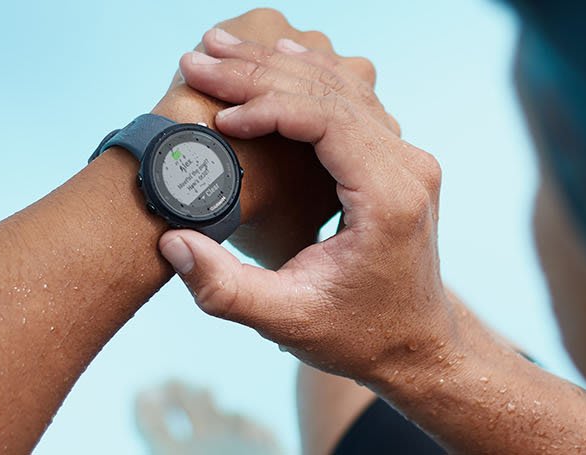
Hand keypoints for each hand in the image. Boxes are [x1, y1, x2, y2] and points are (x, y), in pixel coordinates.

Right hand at [157, 36, 453, 383]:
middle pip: (331, 93)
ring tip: (218, 49)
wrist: (414, 345)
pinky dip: (305, 79)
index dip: (267, 107)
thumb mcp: (286, 321)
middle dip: (258, 73)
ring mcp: (407, 159)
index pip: (327, 120)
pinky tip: (271, 59)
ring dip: (277, 66)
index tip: (219, 116)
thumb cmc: (355, 336)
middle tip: (198, 59)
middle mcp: (408, 168)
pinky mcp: (398, 159)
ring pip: (341, 87)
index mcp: (388, 199)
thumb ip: (225, 289)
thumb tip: (171, 242)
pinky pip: (351, 101)